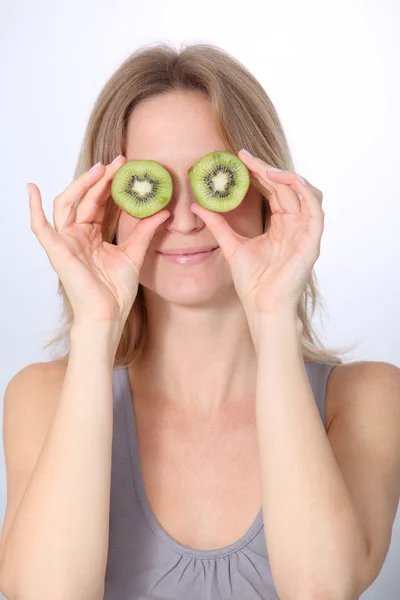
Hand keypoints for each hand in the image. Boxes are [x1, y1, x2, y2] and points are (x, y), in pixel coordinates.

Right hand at [28, 156, 169, 329]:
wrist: (109, 313)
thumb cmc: (117, 291)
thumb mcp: (135, 254)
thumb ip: (145, 231)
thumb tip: (163, 211)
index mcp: (93, 236)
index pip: (100, 203)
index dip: (111, 185)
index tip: (126, 168)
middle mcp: (78, 235)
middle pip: (86, 199)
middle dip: (101, 179)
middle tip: (118, 162)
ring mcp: (66, 241)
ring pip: (67, 204)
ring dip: (81, 185)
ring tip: (100, 169)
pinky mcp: (57, 250)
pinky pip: (40, 227)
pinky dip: (34, 208)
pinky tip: (32, 188)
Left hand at [189, 149, 324, 331]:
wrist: (262, 305)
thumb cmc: (252, 282)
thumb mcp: (231, 245)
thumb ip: (219, 225)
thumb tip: (197, 206)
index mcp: (281, 225)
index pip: (273, 190)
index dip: (259, 172)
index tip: (239, 158)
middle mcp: (295, 225)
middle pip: (286, 187)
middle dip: (267, 169)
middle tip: (245, 157)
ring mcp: (305, 232)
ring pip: (304, 192)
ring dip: (286, 176)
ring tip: (264, 169)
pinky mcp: (312, 241)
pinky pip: (315, 209)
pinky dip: (305, 192)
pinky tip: (289, 181)